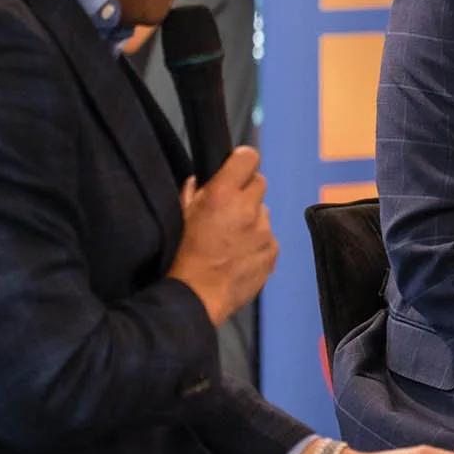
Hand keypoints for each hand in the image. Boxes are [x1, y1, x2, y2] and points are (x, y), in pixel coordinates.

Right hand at [167, 147, 274, 323]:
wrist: (198, 295)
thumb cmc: (183, 255)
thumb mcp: (180, 217)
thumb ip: (193, 193)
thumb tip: (199, 181)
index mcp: (222, 194)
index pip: (248, 158)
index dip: (243, 161)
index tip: (237, 168)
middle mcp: (247, 209)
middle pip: (259, 183)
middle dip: (246, 192)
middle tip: (230, 208)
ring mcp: (263, 231)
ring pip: (264, 213)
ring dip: (252, 220)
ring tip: (232, 239)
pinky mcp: (273, 251)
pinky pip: (269, 238)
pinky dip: (258, 243)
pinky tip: (240, 255)